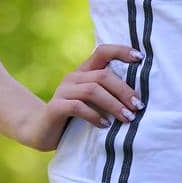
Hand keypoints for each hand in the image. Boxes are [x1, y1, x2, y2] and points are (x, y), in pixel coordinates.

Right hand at [16, 43, 144, 151]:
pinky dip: (95, 116)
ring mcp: (63, 91)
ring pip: (93, 90)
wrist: (40, 131)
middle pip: (103, 75)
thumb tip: (139, 97)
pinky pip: (78, 107)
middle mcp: (73, 77)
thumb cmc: (74, 117)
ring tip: (127, 117)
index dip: (121, 51)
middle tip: (138, 106)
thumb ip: (108, 94)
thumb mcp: (93, 102)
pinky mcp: (55, 107)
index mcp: (84, 71)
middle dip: (124, 90)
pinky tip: (105, 125)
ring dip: (114, 104)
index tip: (141, 58)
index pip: (103, 52)